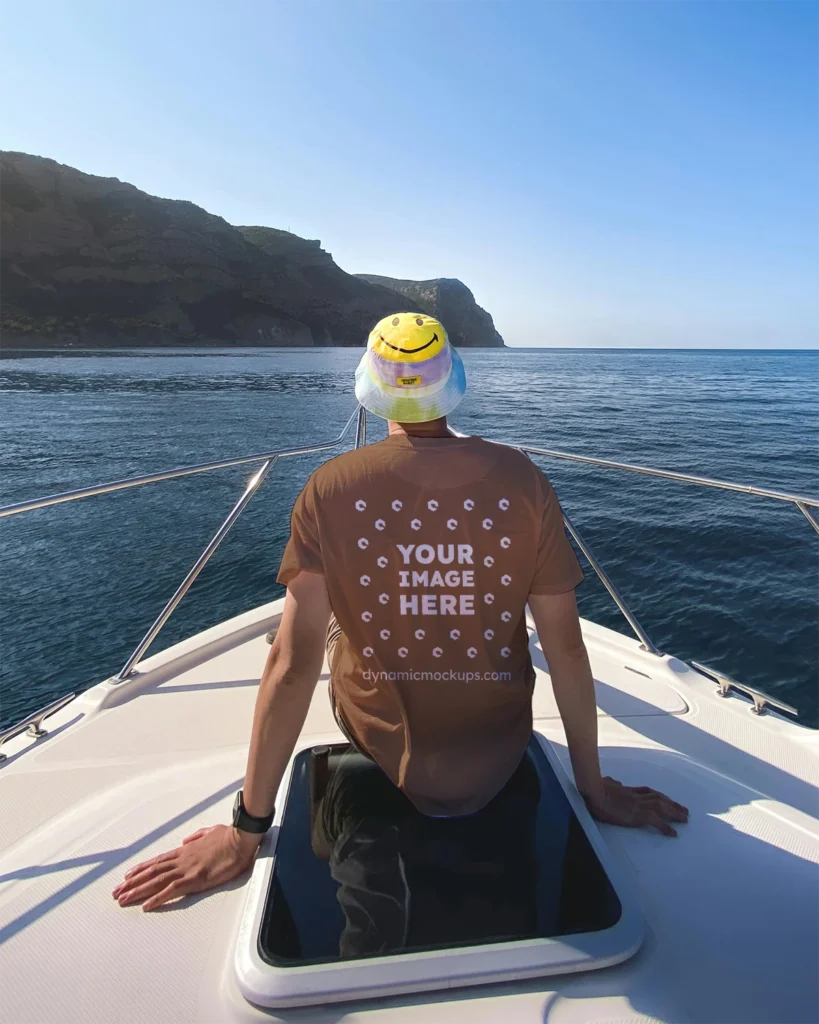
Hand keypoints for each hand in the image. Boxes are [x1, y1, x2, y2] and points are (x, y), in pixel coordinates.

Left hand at [112, 825, 260, 910]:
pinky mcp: (195, 878)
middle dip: (132, 883)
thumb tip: (185, 841)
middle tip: (116, 892)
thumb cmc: (228, 835)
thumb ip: (195, 837)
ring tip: (122, 899)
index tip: (127, 876)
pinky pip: (171, 890)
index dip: (141, 869)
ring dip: (137, 891)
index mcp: (185, 850)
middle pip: (151, 872)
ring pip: (156, 881)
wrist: (240, 838)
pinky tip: (146, 906)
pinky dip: (157, 898)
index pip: (157, 861)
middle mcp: (181, 859)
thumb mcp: (209, 831)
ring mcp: (186, 869)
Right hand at [582, 777, 688, 836]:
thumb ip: (612, 783)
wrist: (594, 792)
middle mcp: (637, 796)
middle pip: (659, 798)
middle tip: (685, 811)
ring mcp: (638, 804)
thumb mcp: (605, 783)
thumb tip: (615, 782)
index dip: (660, 796)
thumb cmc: (594, 788)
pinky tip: (673, 833)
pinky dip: (666, 827)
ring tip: (685, 819)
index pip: (648, 792)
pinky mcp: (638, 814)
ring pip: (662, 807)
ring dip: (675, 812)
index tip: (668, 800)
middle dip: (673, 804)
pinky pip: (656, 821)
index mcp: (628, 790)